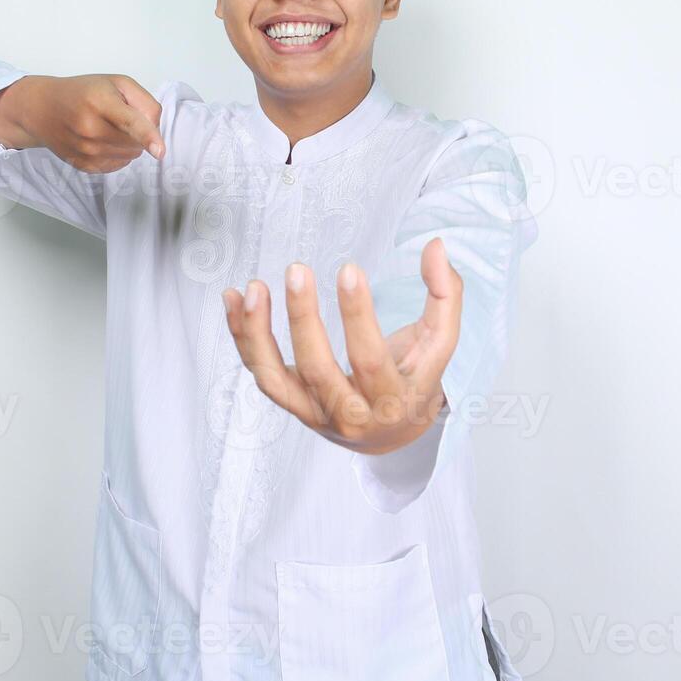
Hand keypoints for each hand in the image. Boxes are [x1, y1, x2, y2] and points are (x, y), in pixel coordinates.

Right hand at [0, 73, 164, 170]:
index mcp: (100, 102)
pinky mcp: (83, 165)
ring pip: (129, 156)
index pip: (129, 122)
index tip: (160, 152)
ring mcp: (85, 151)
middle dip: (139, 132)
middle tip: (120, 117)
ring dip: (129, 144)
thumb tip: (156, 129)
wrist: (42, 109)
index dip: (148, 137)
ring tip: (109, 127)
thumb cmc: (84, 92)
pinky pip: (117, 165)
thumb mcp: (116, 83)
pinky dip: (118, 155)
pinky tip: (103, 140)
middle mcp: (90, 129)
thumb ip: (144, 101)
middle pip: (136, 142)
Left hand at [220, 237, 461, 455]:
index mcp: (393, 400)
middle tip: (296, 270)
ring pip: (275, 378)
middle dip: (303, 318)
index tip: (348, 269)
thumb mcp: (439, 343)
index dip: (357, 315)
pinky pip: (261, 373)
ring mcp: (315, 414)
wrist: (391, 434)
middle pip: (317, 369)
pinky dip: (242, 337)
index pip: (370, 359)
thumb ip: (445, 294)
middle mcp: (350, 415)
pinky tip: (235, 298)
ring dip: (257, 332)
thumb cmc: (414, 379)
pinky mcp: (292, 406)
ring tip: (254, 288)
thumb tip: (435, 246)